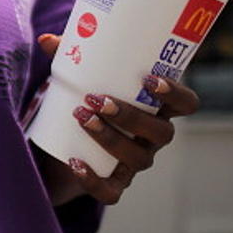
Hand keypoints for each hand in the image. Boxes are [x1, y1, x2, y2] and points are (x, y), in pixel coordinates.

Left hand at [36, 34, 199, 204]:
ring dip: (110, 137)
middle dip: (131, 115)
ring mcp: (133, 163)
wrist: (56, 145)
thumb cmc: (79, 100)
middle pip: (162, 132)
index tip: (149, 80)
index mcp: (154, 108)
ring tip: (80, 117)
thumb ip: (66, 56)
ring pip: (137, 158)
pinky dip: (93, 179)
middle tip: (97, 99)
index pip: (185, 104)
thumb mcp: (75, 76)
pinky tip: (75, 162)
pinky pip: (111, 191)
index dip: (175, 94)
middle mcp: (151, 138)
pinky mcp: (111, 184)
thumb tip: (47, 40)